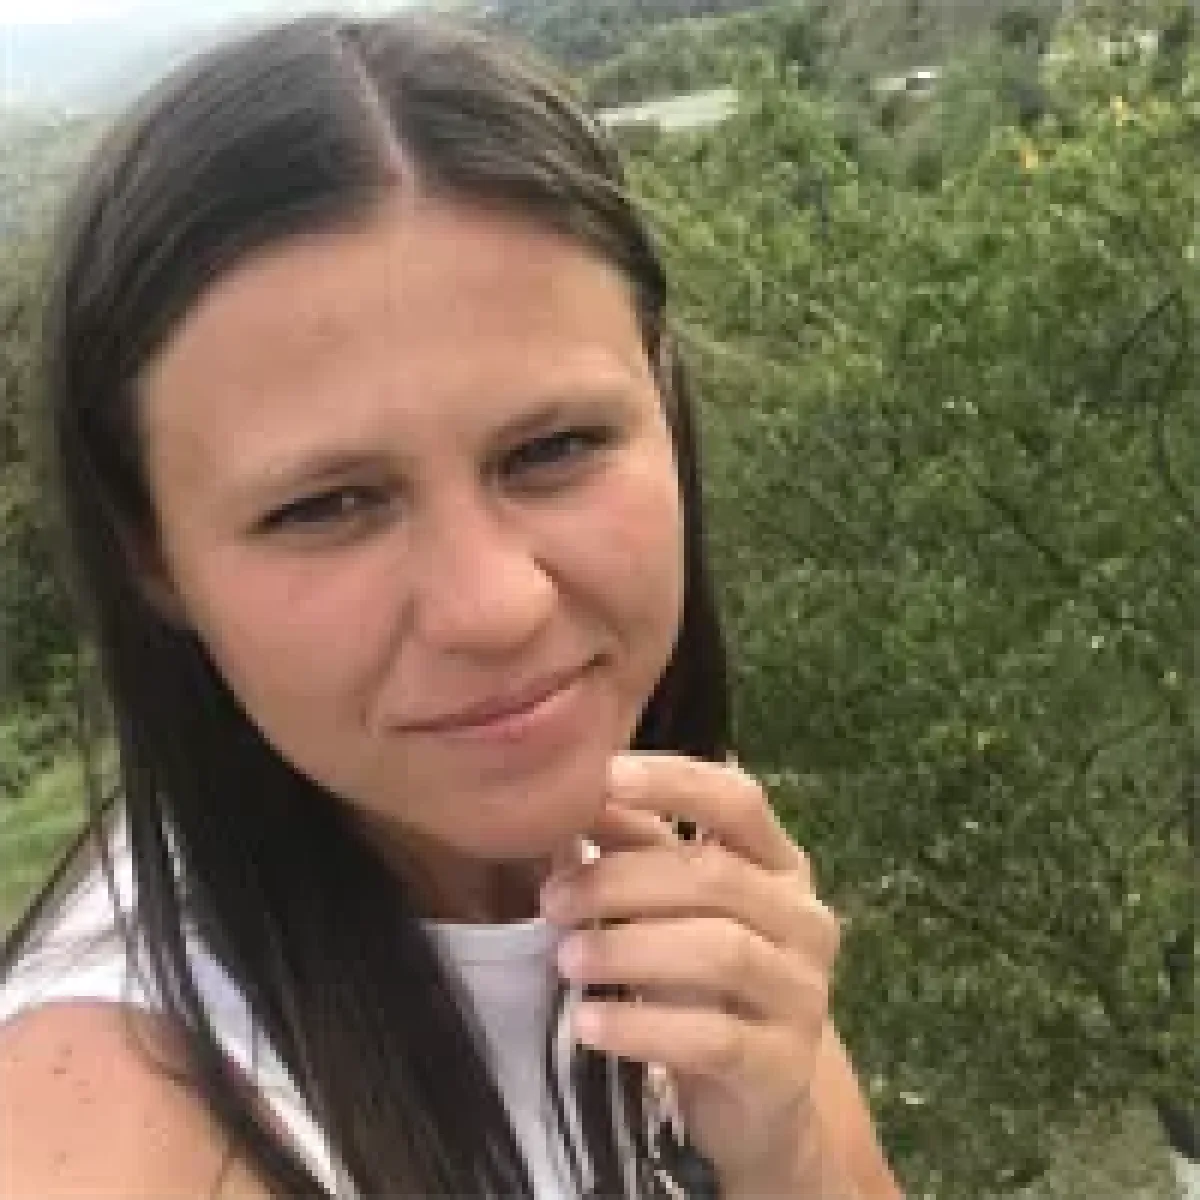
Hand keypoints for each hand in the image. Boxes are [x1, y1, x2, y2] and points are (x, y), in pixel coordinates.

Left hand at [538, 753, 841, 1187]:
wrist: (756, 1098)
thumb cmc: (702, 978)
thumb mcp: (672, 907)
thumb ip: (634, 847)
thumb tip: (578, 794)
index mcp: (779, 863)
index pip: (737, 801)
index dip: (673, 782)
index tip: (605, 775)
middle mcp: (804, 918)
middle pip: (715, 876)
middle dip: (622, 881)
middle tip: (552, 901)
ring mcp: (803, 992)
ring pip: (719, 952)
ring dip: (629, 949)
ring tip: (566, 959)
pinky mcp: (784, 1065)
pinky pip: (711, 1037)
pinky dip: (641, 1027)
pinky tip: (587, 1023)